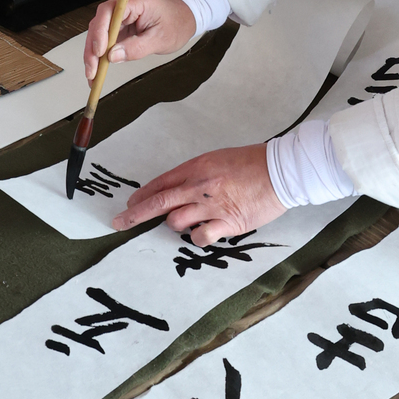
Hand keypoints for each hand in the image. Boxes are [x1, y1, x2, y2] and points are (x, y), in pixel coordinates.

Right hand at [83, 0, 195, 81]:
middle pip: (99, 23)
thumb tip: (112, 57)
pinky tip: (97, 67)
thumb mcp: (160, 39)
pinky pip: (105, 36)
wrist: (186, 15)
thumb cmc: (177, 22)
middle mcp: (124, 2)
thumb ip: (136, 48)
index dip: (100, 32)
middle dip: (93, 49)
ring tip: (93, 74)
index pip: (109, 12)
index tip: (99, 52)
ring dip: (93, 53)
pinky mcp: (120, 21)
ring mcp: (121, 12)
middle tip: (92, 71)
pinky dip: (100, 52)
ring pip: (98, 31)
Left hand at [111, 144, 287, 242]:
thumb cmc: (250, 164)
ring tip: (189, 221)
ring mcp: (211, 206)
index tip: (129, 205)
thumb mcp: (217, 160)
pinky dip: (198, 237)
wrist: (279, 171)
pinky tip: (205, 233)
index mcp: (196, 168)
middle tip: (119, 223)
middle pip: (158, 203)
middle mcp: (199, 186)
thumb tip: (177, 191)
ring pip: (176, 222)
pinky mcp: (227, 223)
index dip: (141, 196)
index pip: (160, 183)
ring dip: (176, 225)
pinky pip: (200, 237)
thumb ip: (196, 176)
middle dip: (134, 215)